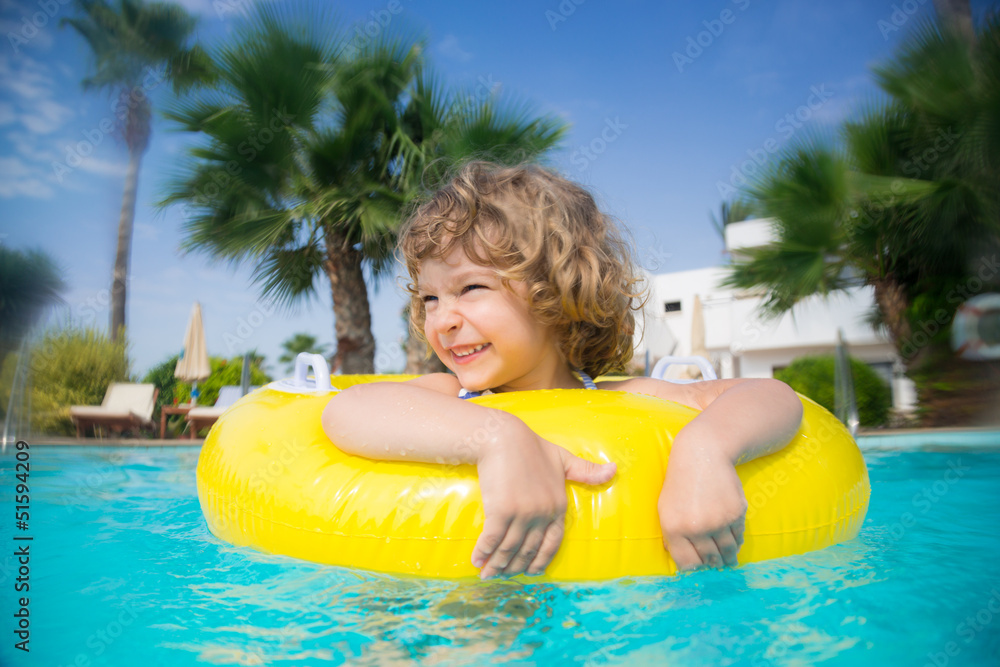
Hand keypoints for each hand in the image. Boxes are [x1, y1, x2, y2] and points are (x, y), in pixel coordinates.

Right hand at [472, 429, 615, 578]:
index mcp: (558, 505)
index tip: (531, 572)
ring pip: (509, 549)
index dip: (540, 561)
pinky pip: (492, 540)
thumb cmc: (531, 447)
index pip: (553, 543)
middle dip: (515, 567)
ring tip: (488, 574)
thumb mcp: (562, 458)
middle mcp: (543, 513)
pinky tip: (477, 561)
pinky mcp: (500, 510)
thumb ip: (585, 471)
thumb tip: (615, 470)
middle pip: (528, 550)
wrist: (502, 437)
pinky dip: (484, 553)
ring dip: (498, 565)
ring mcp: (522, 514)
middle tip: (503, 576)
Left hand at [658, 440, 746, 570]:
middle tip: (718, 569)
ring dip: (728, 558)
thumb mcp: (666, 508)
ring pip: (727, 552)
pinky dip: (736, 541)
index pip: (688, 565)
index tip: (701, 574)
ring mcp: (718, 521)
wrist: (702, 455)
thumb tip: (685, 564)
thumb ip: (672, 537)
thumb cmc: (680, 483)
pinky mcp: (736, 513)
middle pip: (710, 561)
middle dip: (714, 567)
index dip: (696, 573)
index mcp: (674, 529)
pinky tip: (733, 541)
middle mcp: (696, 528)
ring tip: (728, 560)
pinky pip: (739, 536)